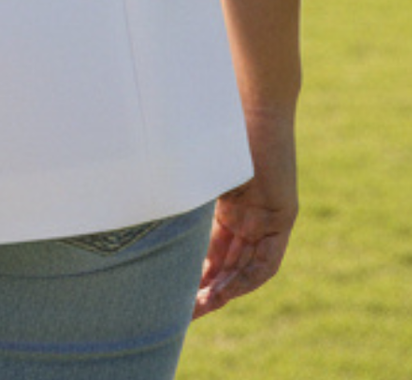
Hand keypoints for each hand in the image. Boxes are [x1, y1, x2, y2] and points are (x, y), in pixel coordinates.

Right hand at [194, 110, 297, 317]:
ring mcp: (265, 216)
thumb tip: (129, 185)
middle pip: (229, 263)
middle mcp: (248, 214)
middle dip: (208, 289)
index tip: (177, 293)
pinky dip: (250, 276)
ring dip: (227, 289)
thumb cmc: (216, 122)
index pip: (212, 249)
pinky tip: (231, 289)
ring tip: (204, 306)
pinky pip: (268, 258)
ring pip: (247, 266)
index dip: (196, 272)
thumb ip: (178, 186)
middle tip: (187, 312)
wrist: (251, 100)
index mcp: (227, 203)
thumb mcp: (193, 165)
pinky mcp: (282, 214)